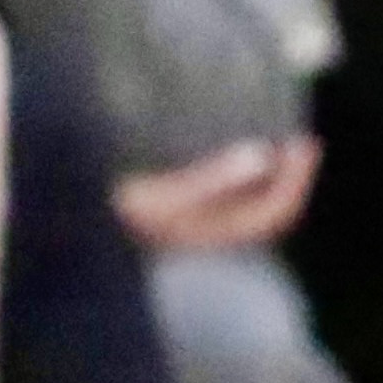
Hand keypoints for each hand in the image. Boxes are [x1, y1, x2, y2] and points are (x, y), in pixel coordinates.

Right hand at [116, 136, 318, 254]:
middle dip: (288, 178)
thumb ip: (213, 179)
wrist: (79, 242)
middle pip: (265, 212)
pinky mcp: (178, 218)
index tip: (303, 143)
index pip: (272, 212)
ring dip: (266, 179)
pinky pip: (226, 201)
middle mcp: (209, 235)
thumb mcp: (163, 197)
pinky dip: (241, 180)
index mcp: (213, 233)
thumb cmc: (114, 218)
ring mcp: (194, 229)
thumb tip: (262, 155)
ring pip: (247, 207)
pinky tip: (232, 156)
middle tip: (298, 141)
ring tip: (273, 145)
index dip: (296, 181)